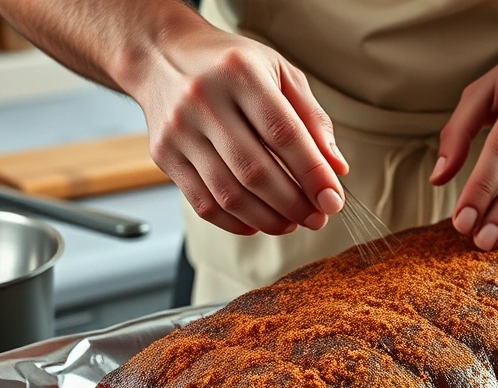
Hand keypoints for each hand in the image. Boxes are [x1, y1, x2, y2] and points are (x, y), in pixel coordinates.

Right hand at [130, 25, 348, 235]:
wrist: (161, 54)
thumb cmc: (231, 65)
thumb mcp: (279, 72)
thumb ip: (311, 118)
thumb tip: (336, 168)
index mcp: (240, 72)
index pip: (284, 133)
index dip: (312, 173)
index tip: (333, 199)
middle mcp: (204, 100)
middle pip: (255, 171)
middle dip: (294, 204)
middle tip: (317, 218)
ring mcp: (179, 130)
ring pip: (229, 194)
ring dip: (268, 218)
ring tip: (292, 222)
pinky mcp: (163, 155)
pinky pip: (203, 203)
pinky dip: (235, 222)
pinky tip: (258, 222)